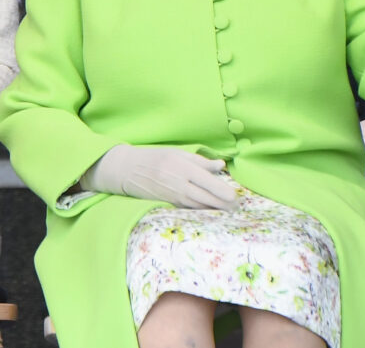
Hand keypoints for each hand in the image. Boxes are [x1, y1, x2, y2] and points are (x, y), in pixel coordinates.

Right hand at [81, 145, 238, 209]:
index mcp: (183, 167)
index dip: (223, 191)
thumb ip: (200, 161)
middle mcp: (179, 183)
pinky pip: (188, 209)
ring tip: (227, 211)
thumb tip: (221, 165)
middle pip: (206, 197)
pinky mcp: (168, 203)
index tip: (236, 197)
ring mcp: (173, 195)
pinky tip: (210, 212)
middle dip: (223, 204)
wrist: (128, 169)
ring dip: (214, 210)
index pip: (208, 182)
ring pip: (198, 206)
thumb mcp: (178, 153)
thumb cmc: (155, 157)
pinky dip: (201, 211)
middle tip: (236, 207)